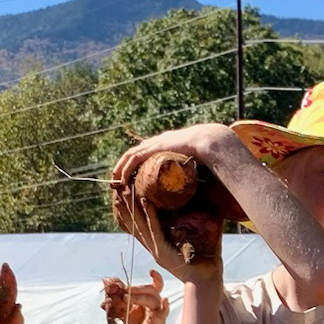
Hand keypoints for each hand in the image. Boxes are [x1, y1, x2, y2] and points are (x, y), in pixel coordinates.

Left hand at [102, 270, 170, 323]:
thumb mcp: (122, 314)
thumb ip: (114, 307)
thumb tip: (103, 303)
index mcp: (146, 297)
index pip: (151, 285)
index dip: (154, 277)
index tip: (150, 271)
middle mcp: (154, 301)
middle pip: (150, 289)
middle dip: (136, 288)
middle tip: (124, 290)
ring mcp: (157, 308)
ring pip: (151, 298)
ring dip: (138, 296)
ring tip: (126, 298)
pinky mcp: (161, 318)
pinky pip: (164, 310)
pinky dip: (165, 305)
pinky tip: (165, 300)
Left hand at [109, 123, 236, 198]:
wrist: (208, 141)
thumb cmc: (208, 151)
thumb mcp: (196, 160)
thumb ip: (193, 168)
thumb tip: (203, 181)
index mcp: (165, 144)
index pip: (145, 152)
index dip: (135, 164)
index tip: (130, 176)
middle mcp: (157, 142)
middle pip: (134, 153)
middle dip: (123, 166)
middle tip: (116, 180)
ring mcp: (155, 144)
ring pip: (130, 156)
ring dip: (120, 169)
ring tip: (115, 182)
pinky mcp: (154, 148)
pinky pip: (134, 159)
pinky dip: (125, 168)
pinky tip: (120, 179)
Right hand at [111, 185, 225, 286]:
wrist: (207, 281)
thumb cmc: (206, 260)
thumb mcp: (196, 238)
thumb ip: (195, 222)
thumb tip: (203, 201)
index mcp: (158, 245)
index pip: (139, 225)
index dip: (129, 211)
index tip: (121, 195)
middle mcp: (153, 247)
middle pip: (134, 223)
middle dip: (125, 205)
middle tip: (117, 187)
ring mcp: (156, 250)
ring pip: (140, 224)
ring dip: (132, 206)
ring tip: (125, 189)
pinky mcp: (163, 252)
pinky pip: (154, 229)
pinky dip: (150, 215)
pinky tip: (146, 201)